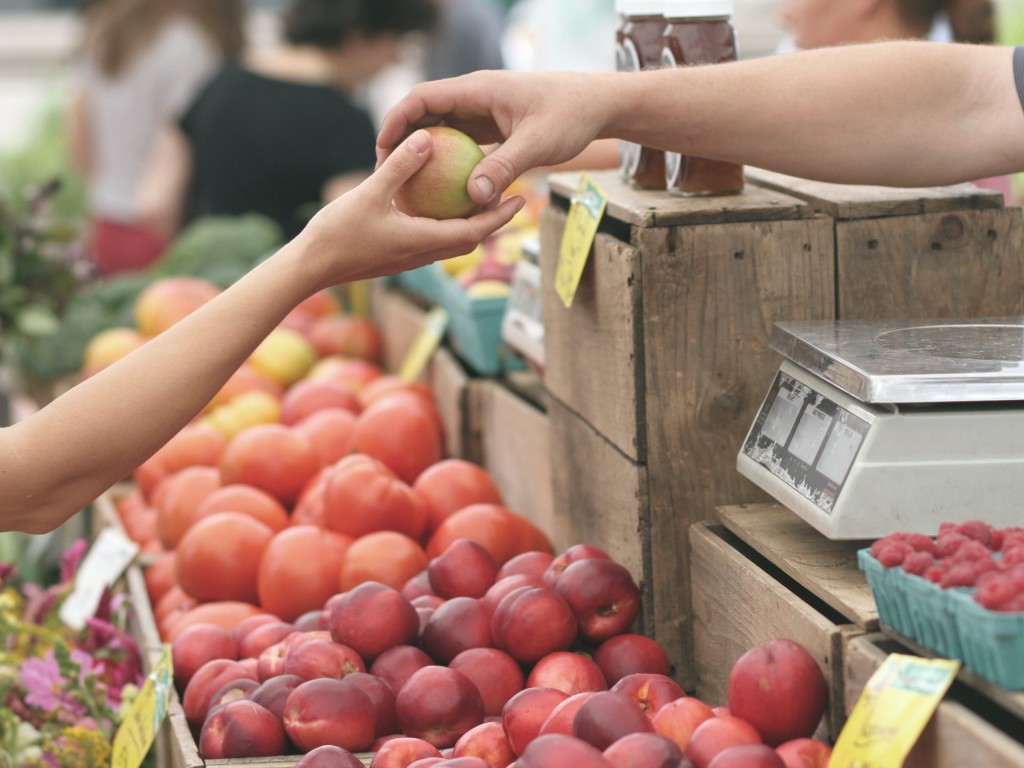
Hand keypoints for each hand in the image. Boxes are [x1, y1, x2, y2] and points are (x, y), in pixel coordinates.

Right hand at [298, 128, 524, 288]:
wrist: (309, 268)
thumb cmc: (337, 234)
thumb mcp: (369, 193)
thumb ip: (400, 166)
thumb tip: (427, 138)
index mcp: (423, 242)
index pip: (475, 231)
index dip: (500, 216)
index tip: (520, 199)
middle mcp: (422, 254)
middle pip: (469, 238)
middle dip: (492, 220)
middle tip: (510, 196)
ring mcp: (408, 258)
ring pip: (450, 241)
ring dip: (469, 224)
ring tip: (479, 198)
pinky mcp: (395, 256)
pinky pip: (430, 239)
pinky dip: (443, 224)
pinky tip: (436, 204)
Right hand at [377, 71, 608, 207]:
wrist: (597, 105)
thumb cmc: (570, 116)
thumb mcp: (538, 143)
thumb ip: (504, 168)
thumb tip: (473, 197)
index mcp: (478, 89)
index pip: (423, 98)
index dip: (397, 121)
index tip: (382, 149)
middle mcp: (475, 97)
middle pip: (425, 114)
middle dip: (402, 140)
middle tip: (386, 173)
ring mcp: (482, 112)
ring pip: (441, 130)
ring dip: (423, 154)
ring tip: (406, 184)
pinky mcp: (491, 127)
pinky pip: (460, 144)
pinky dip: (447, 163)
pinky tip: (441, 191)